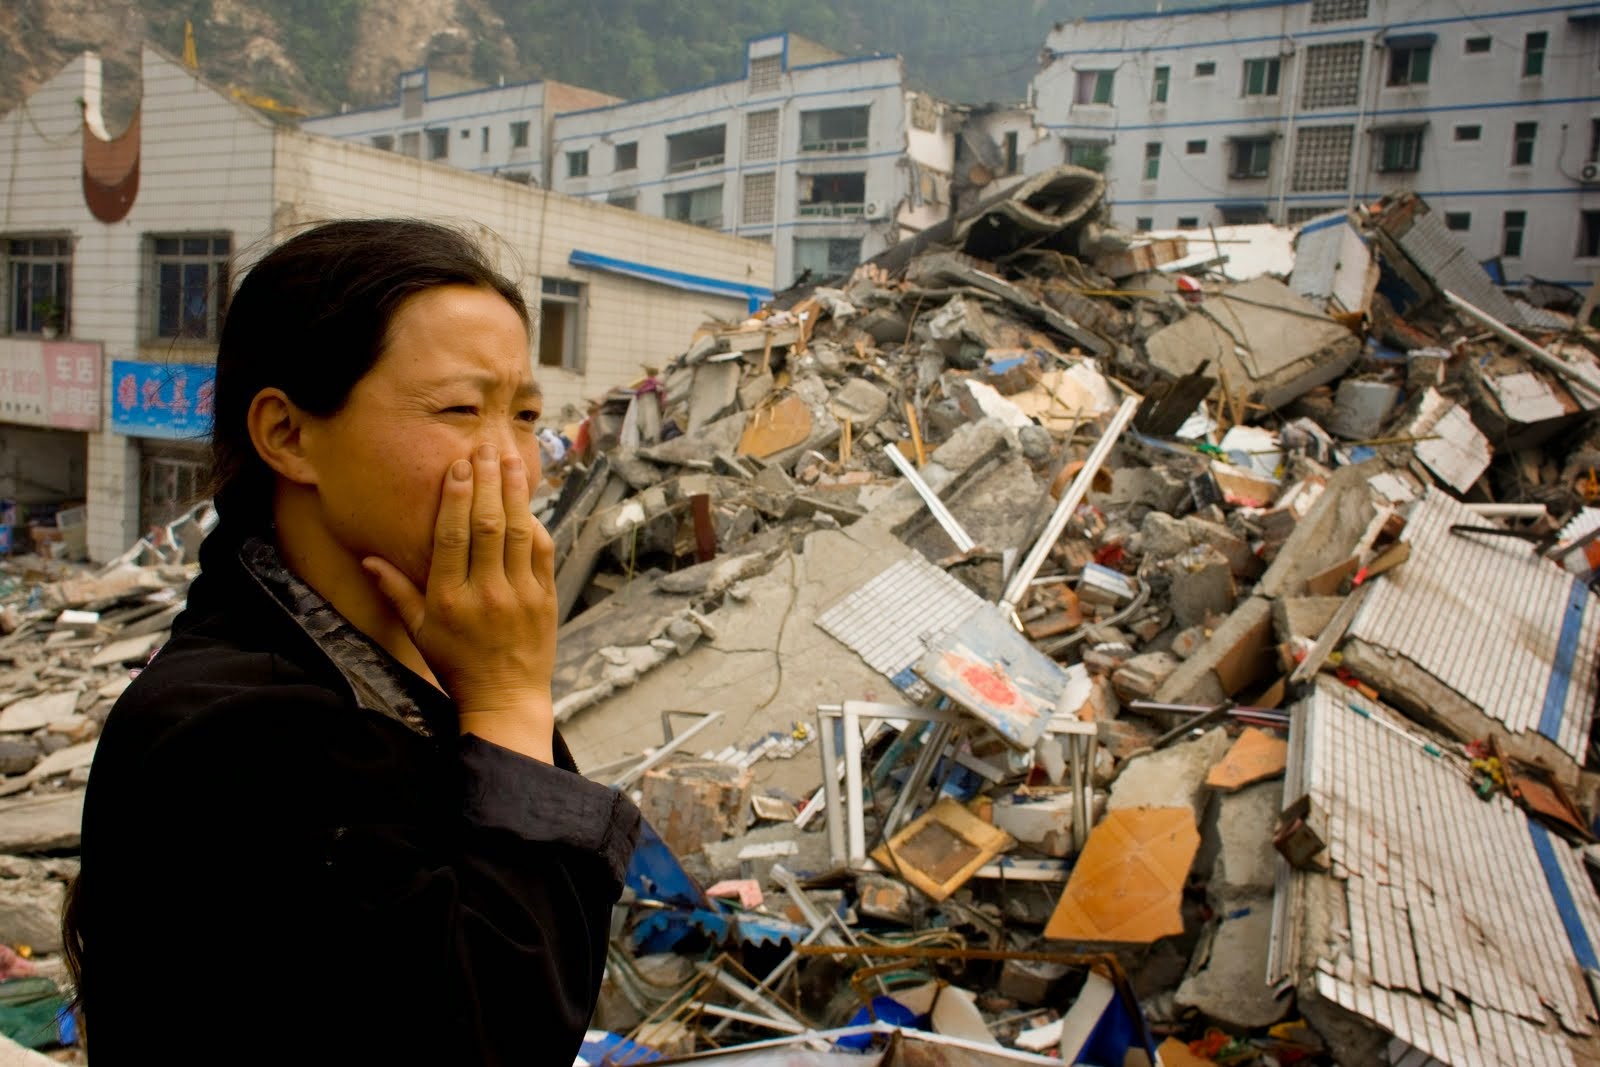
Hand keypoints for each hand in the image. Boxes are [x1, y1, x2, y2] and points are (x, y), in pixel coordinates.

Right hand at [363, 443, 556, 760]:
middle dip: (486, 482)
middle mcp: (485, 593)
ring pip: (518, 533)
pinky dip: (537, 524)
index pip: (452, 537)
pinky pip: (542, 553)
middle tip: (484, 448)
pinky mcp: (545, 598)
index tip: (457, 466)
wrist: (505, 698)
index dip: (455, 497)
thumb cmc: (457, 665)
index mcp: (449, 599)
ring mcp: (519, 595)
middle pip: (487, 526)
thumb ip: (396, 592)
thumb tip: (368, 558)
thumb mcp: (419, 632)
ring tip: (510, 460)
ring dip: (515, 493)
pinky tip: (529, 500)